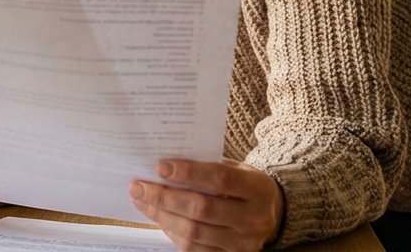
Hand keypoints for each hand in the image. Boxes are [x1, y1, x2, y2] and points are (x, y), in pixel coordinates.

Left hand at [130, 158, 284, 251]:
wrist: (271, 213)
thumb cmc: (245, 186)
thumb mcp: (237, 169)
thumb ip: (208, 166)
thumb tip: (165, 168)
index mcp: (259, 189)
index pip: (220, 179)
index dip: (189, 173)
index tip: (161, 167)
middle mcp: (254, 219)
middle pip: (202, 209)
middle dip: (165, 197)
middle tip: (139, 186)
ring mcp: (243, 243)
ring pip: (194, 232)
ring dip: (162, 216)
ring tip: (142, 201)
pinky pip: (194, 249)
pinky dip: (172, 233)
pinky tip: (159, 218)